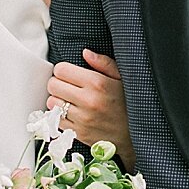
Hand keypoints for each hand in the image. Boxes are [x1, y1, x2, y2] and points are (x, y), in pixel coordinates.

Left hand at [47, 49, 135, 169]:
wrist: (137, 135)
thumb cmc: (129, 105)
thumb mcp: (122, 79)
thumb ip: (104, 63)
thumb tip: (86, 53)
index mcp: (97, 83)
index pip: (61, 69)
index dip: (64, 70)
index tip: (70, 74)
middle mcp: (88, 101)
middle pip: (52, 85)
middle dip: (59, 83)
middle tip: (69, 87)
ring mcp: (82, 118)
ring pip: (51, 102)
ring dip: (58, 100)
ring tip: (71, 101)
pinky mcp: (78, 133)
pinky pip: (56, 119)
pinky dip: (60, 115)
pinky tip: (72, 113)